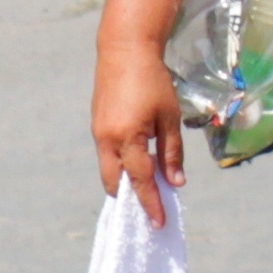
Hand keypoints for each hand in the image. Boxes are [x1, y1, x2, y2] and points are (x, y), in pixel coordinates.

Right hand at [92, 37, 183, 225]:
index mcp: (128, 137)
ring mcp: (99, 132)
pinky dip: (119, 165)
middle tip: (150, 210)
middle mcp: (107, 139)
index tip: (160, 224)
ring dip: (124, 182)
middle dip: (130, 198)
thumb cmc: (153, 81)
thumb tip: (176, 183)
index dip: (151, 204)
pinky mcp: (97, 124)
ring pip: (108, 169)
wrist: (124, 49)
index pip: (141, 180)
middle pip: (115, 182)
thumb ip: (171, 152)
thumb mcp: (169, 117)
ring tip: (146, 188)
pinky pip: (106, 155)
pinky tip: (136, 163)